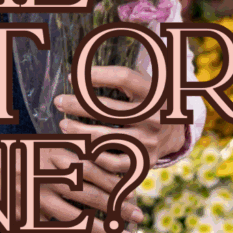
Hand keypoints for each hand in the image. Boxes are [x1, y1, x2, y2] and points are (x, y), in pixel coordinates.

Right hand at [0, 129, 142, 232]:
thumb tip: (81, 158)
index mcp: (46, 151)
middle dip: (117, 203)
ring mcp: (33, 198)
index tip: (134, 183)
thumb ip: (52, 152)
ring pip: (78, 217)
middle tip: (138, 214)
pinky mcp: (21, 219)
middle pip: (89, 190)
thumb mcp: (24, 145)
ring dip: (106, 230)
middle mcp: (43, 174)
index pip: (88, 163)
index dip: (114, 175)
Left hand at [54, 66, 185, 171]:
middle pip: (107, 109)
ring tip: (63, 124)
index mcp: (155, 92)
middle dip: (76, 104)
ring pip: (105, 138)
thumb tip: (80, 70)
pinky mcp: (143, 162)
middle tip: (58, 101)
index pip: (124, 77)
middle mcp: (154, 117)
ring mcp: (149, 142)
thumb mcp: (143, 83)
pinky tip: (77, 146)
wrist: (175, 134)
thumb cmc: (148, 102)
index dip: (96, 74)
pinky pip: (111, 162)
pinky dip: (91, 155)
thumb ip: (119, 76)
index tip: (71, 76)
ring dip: (78, 131)